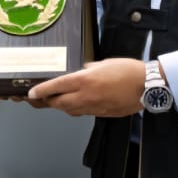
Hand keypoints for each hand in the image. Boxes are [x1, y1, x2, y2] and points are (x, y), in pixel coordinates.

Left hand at [26, 58, 144, 116]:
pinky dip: (75, 109)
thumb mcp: (103, 63)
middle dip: (47, 101)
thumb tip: (81, 72)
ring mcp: (93, 107)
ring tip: (56, 100)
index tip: (31, 93)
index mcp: (85, 80)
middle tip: (40, 98)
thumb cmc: (127, 70)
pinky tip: (76, 103)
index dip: (41, 91)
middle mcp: (86, 96)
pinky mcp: (101, 114)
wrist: (146, 86)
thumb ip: (88, 69)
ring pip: (69, 110)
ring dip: (61, 106)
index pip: (56, 87)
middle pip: (58, 103)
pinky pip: (82, 113)